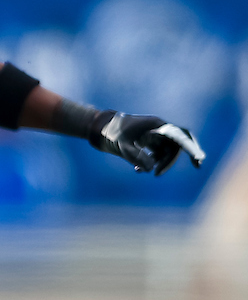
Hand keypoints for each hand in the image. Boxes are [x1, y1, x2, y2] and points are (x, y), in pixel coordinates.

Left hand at [89, 111, 205, 174]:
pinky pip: (157, 156)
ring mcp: (155, 137)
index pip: (180, 136)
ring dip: (157, 164)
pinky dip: (150, 164)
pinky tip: (137, 170)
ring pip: (165, 153)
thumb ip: (136, 156)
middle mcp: (159, 130)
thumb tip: (150, 168)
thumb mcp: (122, 145)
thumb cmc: (113, 133)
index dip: (191, 148)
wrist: (102, 129)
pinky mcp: (149, 144)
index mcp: (157, 125)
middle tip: (157, 174)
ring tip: (139, 171)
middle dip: (168, 162)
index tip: (198, 160)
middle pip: (174, 147)